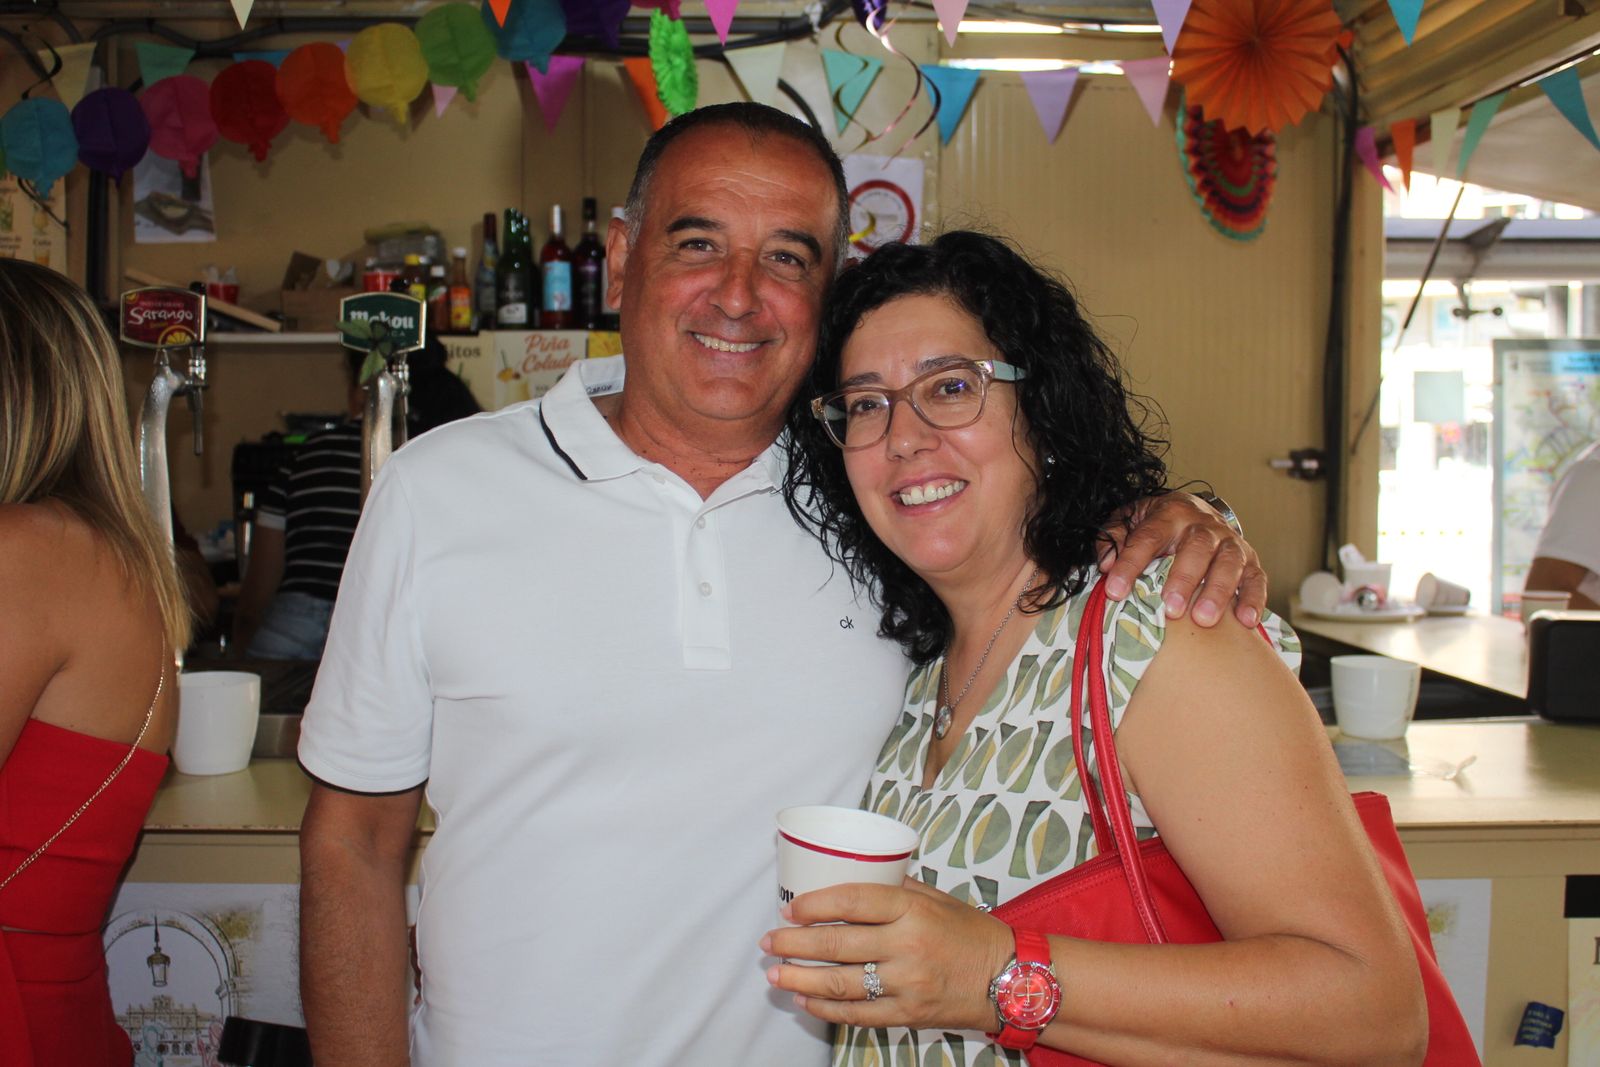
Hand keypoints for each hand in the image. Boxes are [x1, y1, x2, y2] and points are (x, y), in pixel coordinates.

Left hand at [760, 879, 1013, 1032]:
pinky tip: (805, 1000)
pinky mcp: (908, 1014)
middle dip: (794, 944)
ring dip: (800, 979)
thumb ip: (896, 889)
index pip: (852, 902)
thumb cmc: (970, 933)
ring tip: (775, 974)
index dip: (814, 905)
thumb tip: (849, 878)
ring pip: (840, 983)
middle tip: (768, 942)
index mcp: (912, 910)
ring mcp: (907, 984)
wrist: (1010, 979)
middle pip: (836, 944)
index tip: (789, 908)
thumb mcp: (937, 899)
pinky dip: (826, 1008)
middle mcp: (907, 946)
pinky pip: (858, 1014)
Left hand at [1100, 492, 1265, 626]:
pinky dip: (1253, 599)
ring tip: (1204, 619)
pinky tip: (1245, 622)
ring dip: (1218, 591)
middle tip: (1170, 609)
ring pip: (1229, 563)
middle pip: (1197, 548)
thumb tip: (1105, 563)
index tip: (1115, 591)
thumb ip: (1113, 537)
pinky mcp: (1251, 560)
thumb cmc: (1158, 524)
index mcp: (1170, 513)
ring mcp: (1230, 542)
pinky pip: (1257, 578)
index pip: (1148, 538)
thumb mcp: (1129, 520)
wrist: (1196, 511)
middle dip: (1184, 579)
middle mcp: (1204, 525)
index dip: (1130, 564)